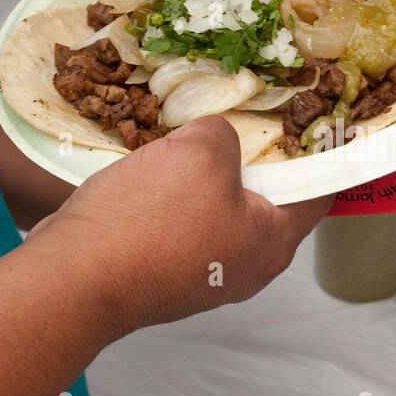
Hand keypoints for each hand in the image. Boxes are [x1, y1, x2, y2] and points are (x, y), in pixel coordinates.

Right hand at [31, 116, 333, 335]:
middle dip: (256, 158)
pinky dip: (176, 198)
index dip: (320, 151)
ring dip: (207, 177)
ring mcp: (205, 276)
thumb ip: (224, 134)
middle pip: (267, 200)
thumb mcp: (200, 152)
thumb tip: (216, 140)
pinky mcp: (165, 276)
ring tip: (192, 137)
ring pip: (220, 211)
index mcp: (274, 241)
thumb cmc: (151, 219)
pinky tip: (155, 170)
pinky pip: (183, 226)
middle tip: (245, 116)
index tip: (311, 118)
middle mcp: (248, 267)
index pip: (320, 190)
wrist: (75, 279)